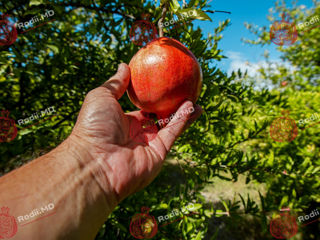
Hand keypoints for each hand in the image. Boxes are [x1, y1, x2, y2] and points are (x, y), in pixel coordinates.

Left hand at [70, 63, 201, 205]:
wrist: (95, 162)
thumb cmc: (93, 127)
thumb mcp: (101, 96)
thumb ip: (116, 82)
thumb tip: (125, 65)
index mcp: (123, 121)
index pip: (141, 108)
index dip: (151, 97)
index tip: (161, 83)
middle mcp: (137, 133)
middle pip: (158, 116)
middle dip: (169, 105)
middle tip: (181, 90)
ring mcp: (149, 144)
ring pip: (169, 124)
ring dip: (182, 112)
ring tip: (193, 96)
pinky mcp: (159, 153)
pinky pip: (173, 132)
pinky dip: (183, 119)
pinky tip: (192, 106)